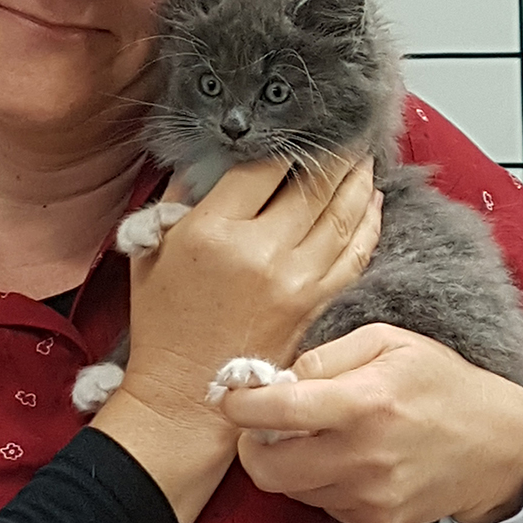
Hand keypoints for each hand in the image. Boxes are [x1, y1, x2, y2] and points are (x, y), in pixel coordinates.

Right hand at [92, 155, 381, 522]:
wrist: (185, 396)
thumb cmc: (163, 326)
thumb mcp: (151, 252)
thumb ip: (178, 200)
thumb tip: (204, 163)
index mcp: (213, 231)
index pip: (264, 167)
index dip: (286, 141)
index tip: (298, 126)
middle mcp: (260, 250)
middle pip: (313, 185)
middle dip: (335, 153)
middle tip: (347, 130)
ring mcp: (294, 279)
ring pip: (341, 216)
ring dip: (358, 181)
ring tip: (363, 158)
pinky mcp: (315, 304)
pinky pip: (353, 254)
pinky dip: (367, 225)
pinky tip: (372, 204)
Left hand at [219, 323, 522, 522]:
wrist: (500, 449)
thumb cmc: (445, 384)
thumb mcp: (391, 342)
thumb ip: (328, 354)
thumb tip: (277, 376)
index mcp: (365, 403)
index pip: (278, 412)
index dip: (241, 404)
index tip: (231, 396)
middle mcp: (363, 457)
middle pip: (266, 467)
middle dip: (253, 442)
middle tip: (267, 422)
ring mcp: (369, 496)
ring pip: (288, 488)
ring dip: (286, 461)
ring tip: (315, 435)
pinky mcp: (374, 521)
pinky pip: (319, 503)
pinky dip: (317, 480)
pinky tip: (345, 457)